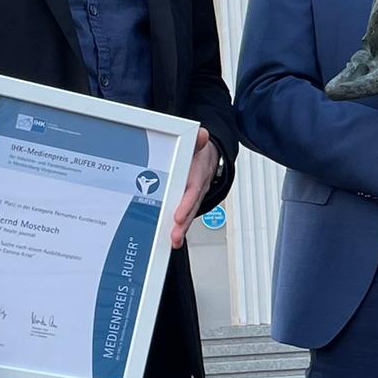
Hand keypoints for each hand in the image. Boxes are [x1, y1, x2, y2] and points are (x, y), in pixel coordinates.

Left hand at [168, 129, 217, 249]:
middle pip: (190, 209)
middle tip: (174, 236)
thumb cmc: (198, 154)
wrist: (208, 157)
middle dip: (183, 225)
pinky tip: (169, 239)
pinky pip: (182, 216)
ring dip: (180, 230)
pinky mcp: (185, 203)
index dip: (186, 204)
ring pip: (187, 216)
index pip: (192, 191)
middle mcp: (196, 190)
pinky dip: (178, 228)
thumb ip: (197, 141)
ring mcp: (191, 198)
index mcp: (197, 175)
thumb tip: (201, 135)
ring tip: (173, 241)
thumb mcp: (197, 145)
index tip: (178, 216)